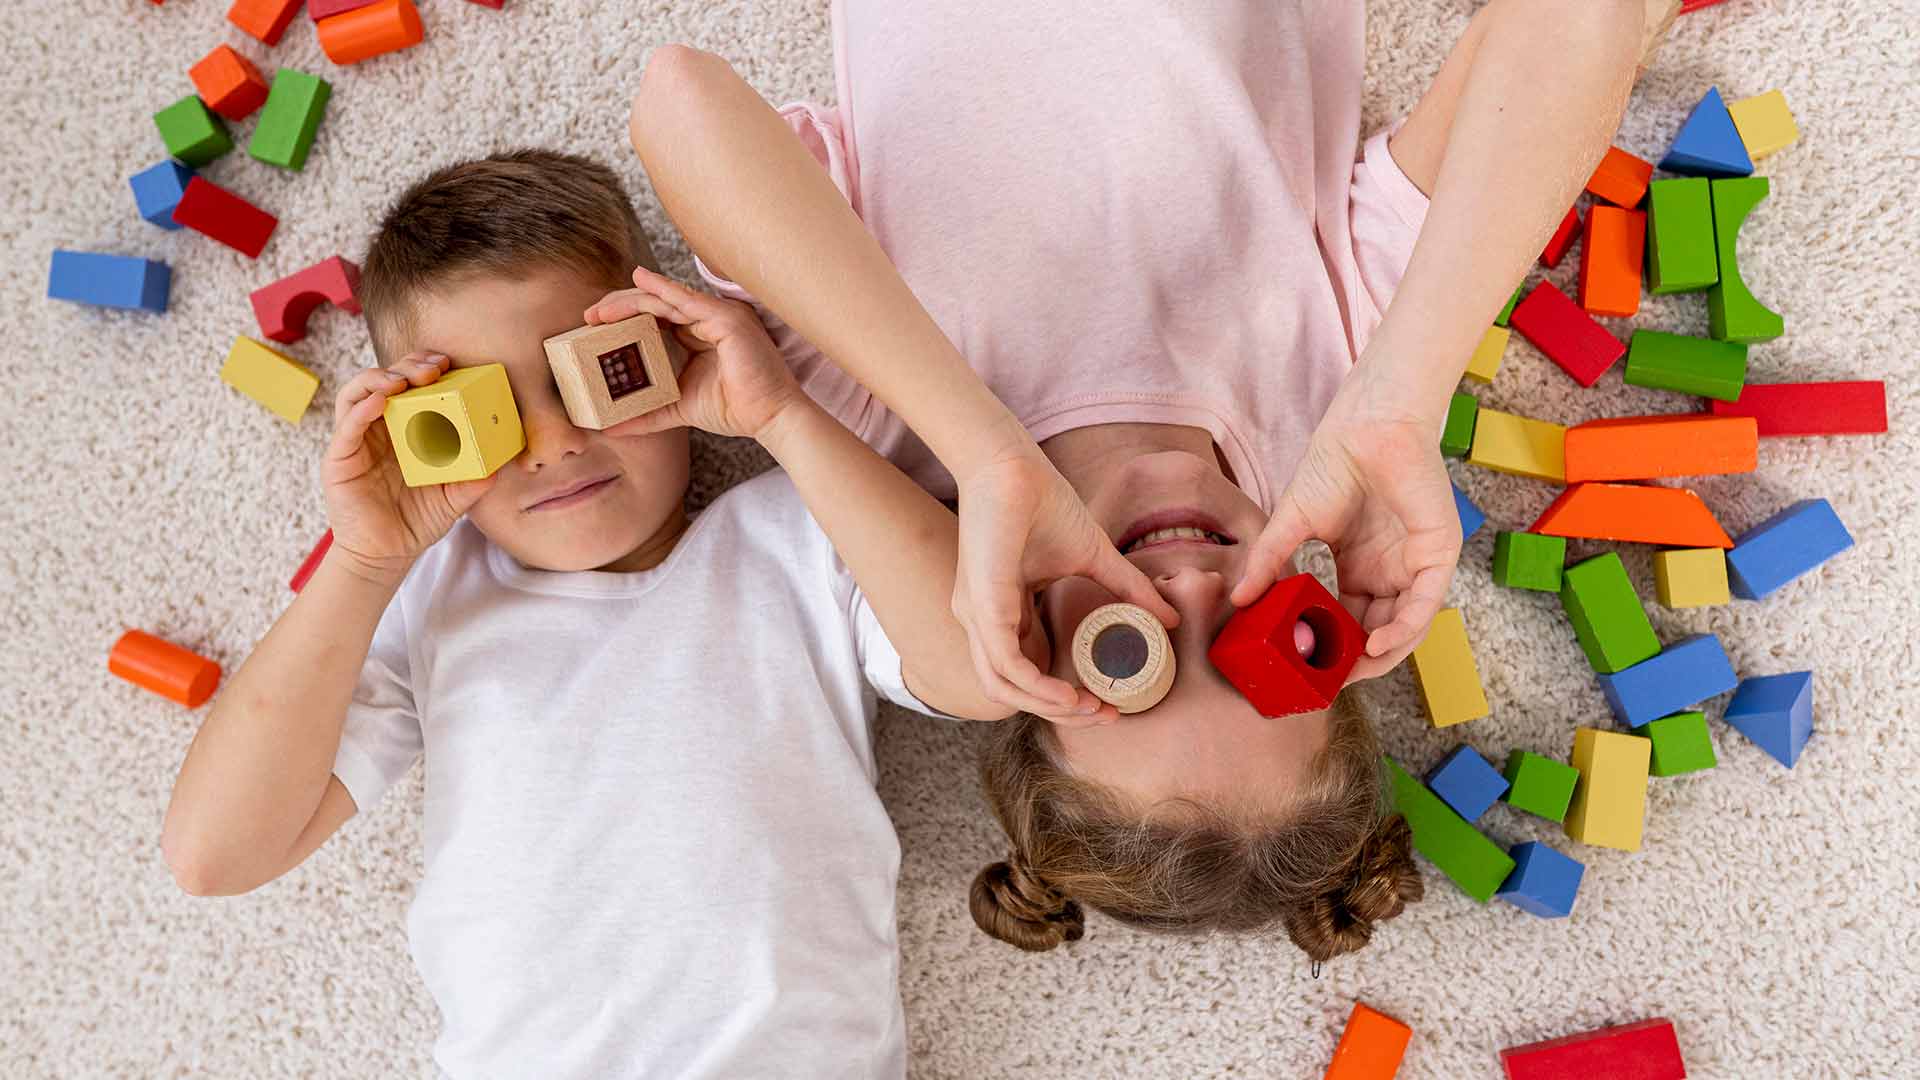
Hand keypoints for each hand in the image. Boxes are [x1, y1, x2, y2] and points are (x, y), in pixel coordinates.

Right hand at [323, 353, 497, 584]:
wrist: (386, 555)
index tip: (449, 364)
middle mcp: (378, 428)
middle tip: (434, 367)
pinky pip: (346, 425)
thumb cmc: (416, 521)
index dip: (425, 368)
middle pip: (385, 380)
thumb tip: (501, 464)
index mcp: (404, 429)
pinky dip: (362, 408)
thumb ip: (475, 480)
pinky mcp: (339, 458)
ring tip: (404, 379)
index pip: (411, 385)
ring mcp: (356, 440)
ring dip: (381, 378)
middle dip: (408, 366)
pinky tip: (381, 401)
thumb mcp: (454, 497)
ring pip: (358, 392)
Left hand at [586, 266, 802, 440]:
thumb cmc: (736, 410)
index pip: (656, 318)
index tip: (594, 327)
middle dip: (620, 307)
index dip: (625, 319)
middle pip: (656, 304)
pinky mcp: (727, 319)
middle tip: (589, 316)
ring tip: (601, 310)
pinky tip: (639, 282)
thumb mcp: (680, 408)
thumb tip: (613, 427)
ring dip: (630, 301)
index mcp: (701, 334)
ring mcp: (719, 316)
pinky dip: (662, 289)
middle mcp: (710, 319)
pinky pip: (687, 300)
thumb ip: (648, 414)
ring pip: (666, 300)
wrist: (771, 418)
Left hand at [952, 448, 1180, 723]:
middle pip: (1012, 692)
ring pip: (1003, 689)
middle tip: (1104, 714)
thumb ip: (1127, 589)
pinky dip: (1037, 688)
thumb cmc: (1043, 502)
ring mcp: (976, 616)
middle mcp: (981, 621)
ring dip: (1049, 708)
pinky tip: (1069, 694)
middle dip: (1061, 712)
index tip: (1106, 701)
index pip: (1025, 673)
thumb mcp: (1094, 556)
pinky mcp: (982, 607)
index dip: (1063, 696)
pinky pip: (1005, 666)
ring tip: (1090, 708)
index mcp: (1000, 612)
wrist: (1012, 463)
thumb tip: (1171, 616)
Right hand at [1230, 372, 1458, 682]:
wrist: (1365, 428)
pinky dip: (1403, 631)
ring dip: (1380, 656)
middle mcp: (1389, 574)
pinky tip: (1376, 647)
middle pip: (1377, 632)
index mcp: (1358, 570)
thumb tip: (1237, 600)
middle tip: (1328, 682)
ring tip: (1351, 672)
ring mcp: (1415, 567)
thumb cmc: (1333, 466)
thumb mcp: (1291, 525)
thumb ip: (1268, 563)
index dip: (1330, 649)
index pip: (1347, 622)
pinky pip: (1424, 605)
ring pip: (1404, 627)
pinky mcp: (1437, 555)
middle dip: (1355, 662)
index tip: (1307, 671)